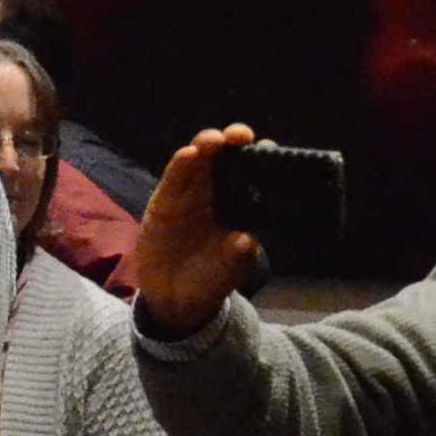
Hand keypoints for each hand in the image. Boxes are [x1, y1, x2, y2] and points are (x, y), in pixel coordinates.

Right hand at [132, 124, 265, 340]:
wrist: (175, 299)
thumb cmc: (211, 279)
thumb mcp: (230, 272)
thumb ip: (239, 256)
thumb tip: (246, 241)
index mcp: (242, 205)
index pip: (255, 174)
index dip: (262, 158)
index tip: (269, 148)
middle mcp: (219, 193)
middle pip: (228, 158)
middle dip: (235, 141)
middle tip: (241, 136)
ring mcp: (191, 194)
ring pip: (201, 160)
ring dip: (207, 144)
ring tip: (214, 140)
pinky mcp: (165, 201)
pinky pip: (174, 179)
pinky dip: (180, 165)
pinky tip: (187, 155)